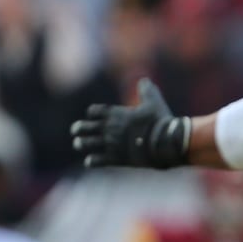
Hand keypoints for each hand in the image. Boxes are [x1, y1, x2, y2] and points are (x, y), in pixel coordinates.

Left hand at [71, 78, 189, 169]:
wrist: (166, 142)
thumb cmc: (160, 121)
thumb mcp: (154, 102)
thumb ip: (147, 91)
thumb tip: (144, 80)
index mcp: (115, 114)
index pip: (93, 111)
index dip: (92, 114)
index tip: (94, 116)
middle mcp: (109, 128)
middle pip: (82, 127)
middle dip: (78, 128)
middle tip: (76, 131)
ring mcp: (110, 144)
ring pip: (84, 144)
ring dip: (80, 143)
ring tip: (79, 144)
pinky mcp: (115, 158)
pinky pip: (95, 161)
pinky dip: (90, 161)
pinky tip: (90, 161)